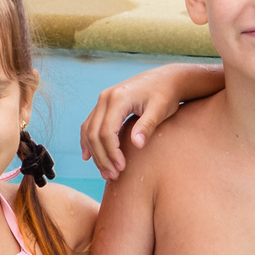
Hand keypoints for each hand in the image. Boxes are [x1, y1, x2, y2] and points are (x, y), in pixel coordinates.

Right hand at [77, 65, 214, 176]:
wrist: (166, 78)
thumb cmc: (166, 94)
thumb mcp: (161, 109)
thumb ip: (147, 126)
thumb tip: (137, 145)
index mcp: (118, 98)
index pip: (106, 132)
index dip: (111, 153)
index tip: (121, 168)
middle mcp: (105, 98)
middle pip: (94, 134)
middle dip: (102, 158)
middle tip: (113, 176)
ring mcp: (102, 101)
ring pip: (89, 131)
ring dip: (94, 153)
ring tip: (106, 172)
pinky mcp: (104, 105)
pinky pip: (89, 125)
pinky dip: (87, 142)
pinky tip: (88, 156)